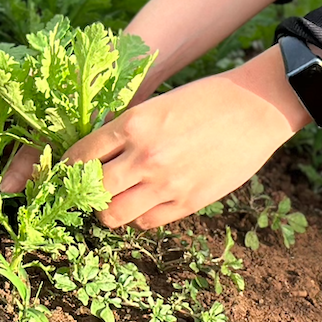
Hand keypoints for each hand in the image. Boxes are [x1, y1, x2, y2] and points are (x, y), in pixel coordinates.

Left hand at [68, 46, 311, 229]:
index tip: (64, 172)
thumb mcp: (159, 103)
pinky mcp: (188, 202)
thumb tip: (98, 154)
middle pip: (92, 190)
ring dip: (109, 209)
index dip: (67, 168)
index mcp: (134, 123)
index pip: (81, 155)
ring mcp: (167, 183)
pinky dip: (139, 216)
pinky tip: (145, 202)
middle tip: (88, 189)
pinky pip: (147, 223)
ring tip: (115, 200)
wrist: (257, 108)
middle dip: (84, 192)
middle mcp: (145, 155)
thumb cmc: (208, 98)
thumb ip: (129, 130)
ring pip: (114, 214)